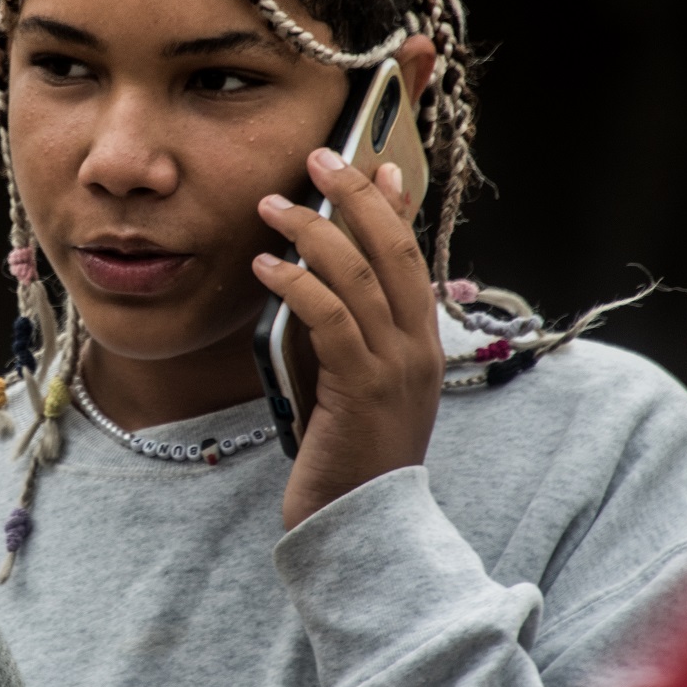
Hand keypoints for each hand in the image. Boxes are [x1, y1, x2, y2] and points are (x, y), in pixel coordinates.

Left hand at [253, 148, 444, 529]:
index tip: (374, 164)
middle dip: (355, 197)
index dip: (393, 206)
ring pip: (359, 277)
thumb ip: (345, 332)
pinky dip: (297, 284)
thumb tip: (317, 279)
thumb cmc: (347, 455)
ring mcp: (395, 369)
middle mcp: (418, 349)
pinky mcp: (361, 391)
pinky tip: (265, 267)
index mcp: (421, 344)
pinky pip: (331, 320)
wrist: (362, 528)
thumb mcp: (353, 383)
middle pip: (392, 250)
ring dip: (312, 233)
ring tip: (271, 206)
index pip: (411, 257)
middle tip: (318, 158)